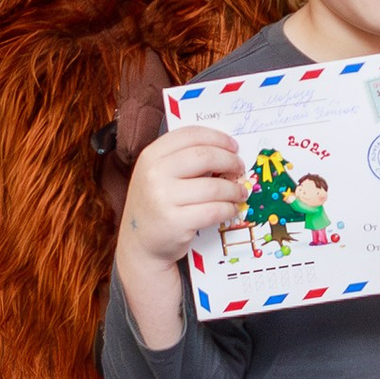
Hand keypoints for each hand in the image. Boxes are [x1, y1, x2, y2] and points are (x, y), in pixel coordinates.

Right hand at [120, 123, 248, 264]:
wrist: (140, 243)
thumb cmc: (155, 205)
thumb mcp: (157, 175)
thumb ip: (182, 159)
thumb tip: (226, 151)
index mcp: (151, 156)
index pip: (190, 135)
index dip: (217, 138)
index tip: (233, 146)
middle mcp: (154, 174)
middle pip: (205, 156)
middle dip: (230, 161)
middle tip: (239, 168)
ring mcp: (163, 198)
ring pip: (214, 187)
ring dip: (234, 189)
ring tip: (239, 192)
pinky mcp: (176, 222)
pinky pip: (214, 210)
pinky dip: (229, 208)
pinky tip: (231, 208)